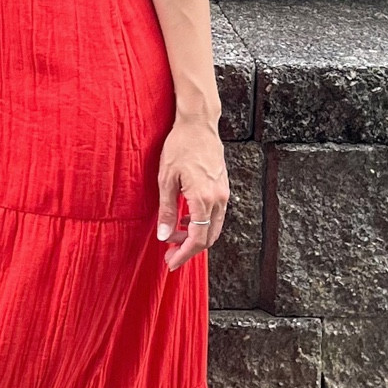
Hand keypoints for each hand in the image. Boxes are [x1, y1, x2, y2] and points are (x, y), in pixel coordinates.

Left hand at [156, 115, 229, 270]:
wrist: (199, 124)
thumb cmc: (180, 146)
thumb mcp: (166, 179)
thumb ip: (167, 210)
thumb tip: (164, 236)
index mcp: (204, 199)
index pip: (198, 239)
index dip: (184, 254)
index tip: (171, 262)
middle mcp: (219, 199)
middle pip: (208, 237)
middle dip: (189, 250)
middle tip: (170, 255)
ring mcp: (223, 193)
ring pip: (213, 227)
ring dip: (195, 237)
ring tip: (174, 237)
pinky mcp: (223, 187)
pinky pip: (215, 214)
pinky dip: (201, 223)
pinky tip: (185, 220)